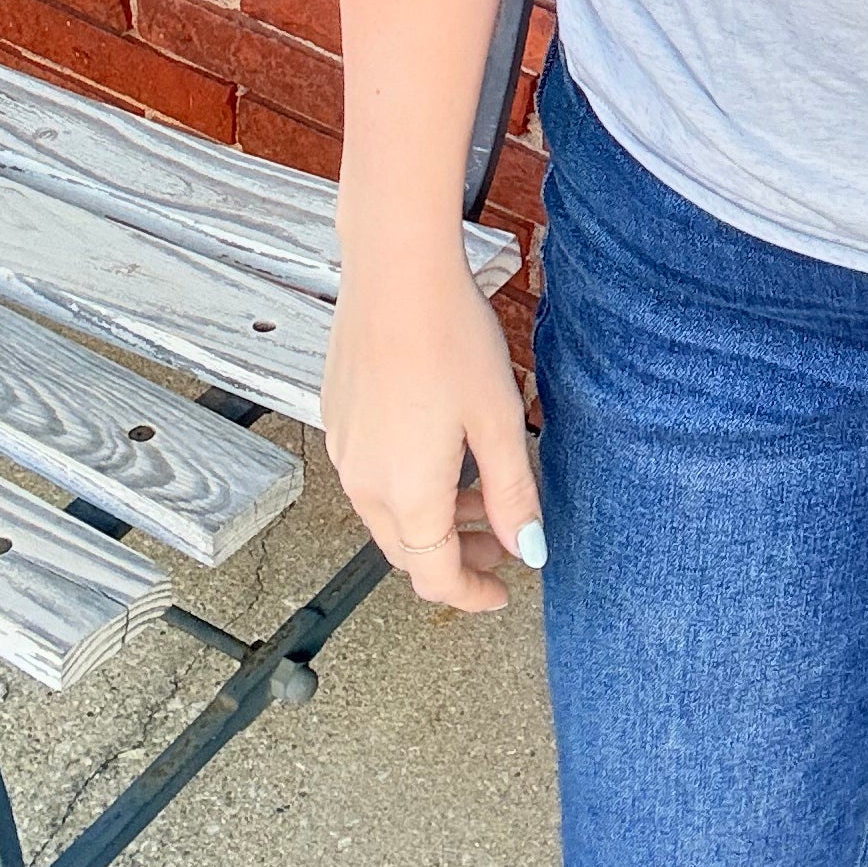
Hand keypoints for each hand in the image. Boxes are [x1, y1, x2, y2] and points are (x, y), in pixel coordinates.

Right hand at [321, 246, 545, 611]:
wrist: (396, 273)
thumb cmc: (451, 339)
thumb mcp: (499, 419)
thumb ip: (512, 492)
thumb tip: (529, 548)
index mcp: (408, 494)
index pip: (435, 575)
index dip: (470, 593)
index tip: (500, 593)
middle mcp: (364, 482)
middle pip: (408, 550)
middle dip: (455, 557)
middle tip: (500, 543)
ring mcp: (344, 449)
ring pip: (388, 513)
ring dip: (433, 519)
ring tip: (478, 494)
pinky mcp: (338, 417)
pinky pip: (372, 474)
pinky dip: (408, 484)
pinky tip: (441, 450)